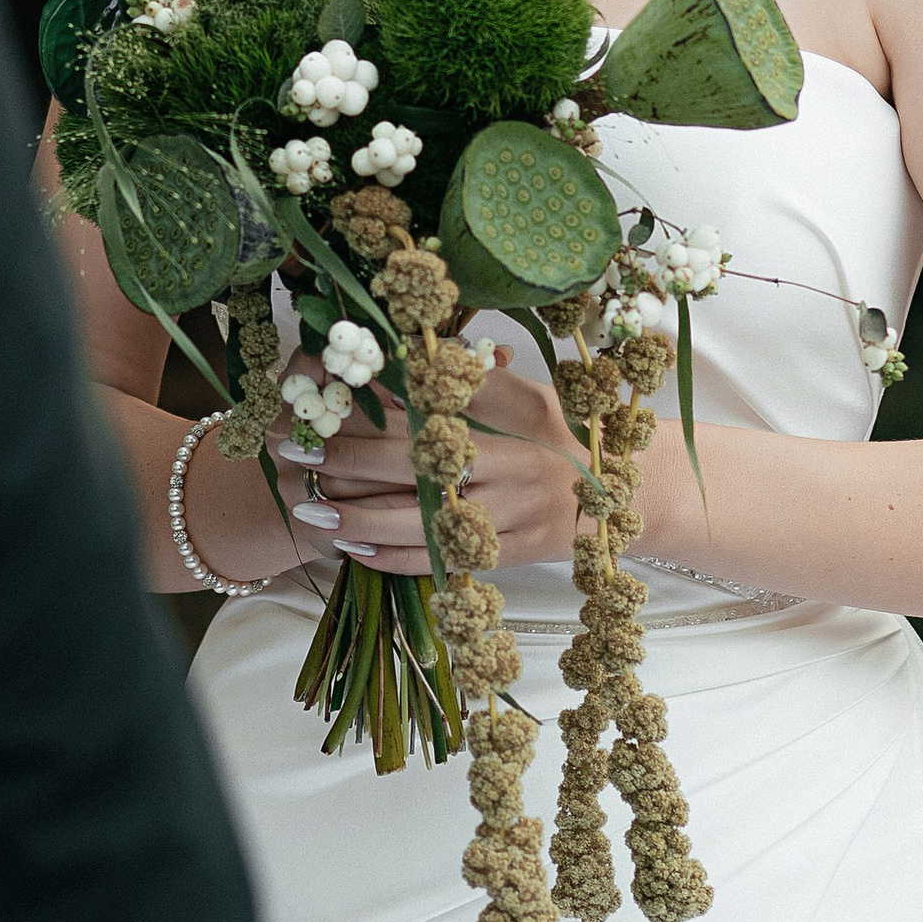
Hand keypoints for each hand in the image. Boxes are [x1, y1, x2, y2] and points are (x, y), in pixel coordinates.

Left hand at [279, 355, 582, 577]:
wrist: (626, 496)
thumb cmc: (569, 434)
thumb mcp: (530, 398)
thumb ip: (476, 383)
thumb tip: (412, 356)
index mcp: (513, 432)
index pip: (432, 421)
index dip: (372, 418)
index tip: (321, 410)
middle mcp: (511, 479)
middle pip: (417, 472)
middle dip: (350, 464)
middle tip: (296, 455)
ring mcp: (509, 525)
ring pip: (422, 528)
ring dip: (359, 522)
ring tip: (310, 513)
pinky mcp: (506, 562)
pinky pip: (441, 564)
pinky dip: (394, 560)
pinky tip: (354, 550)